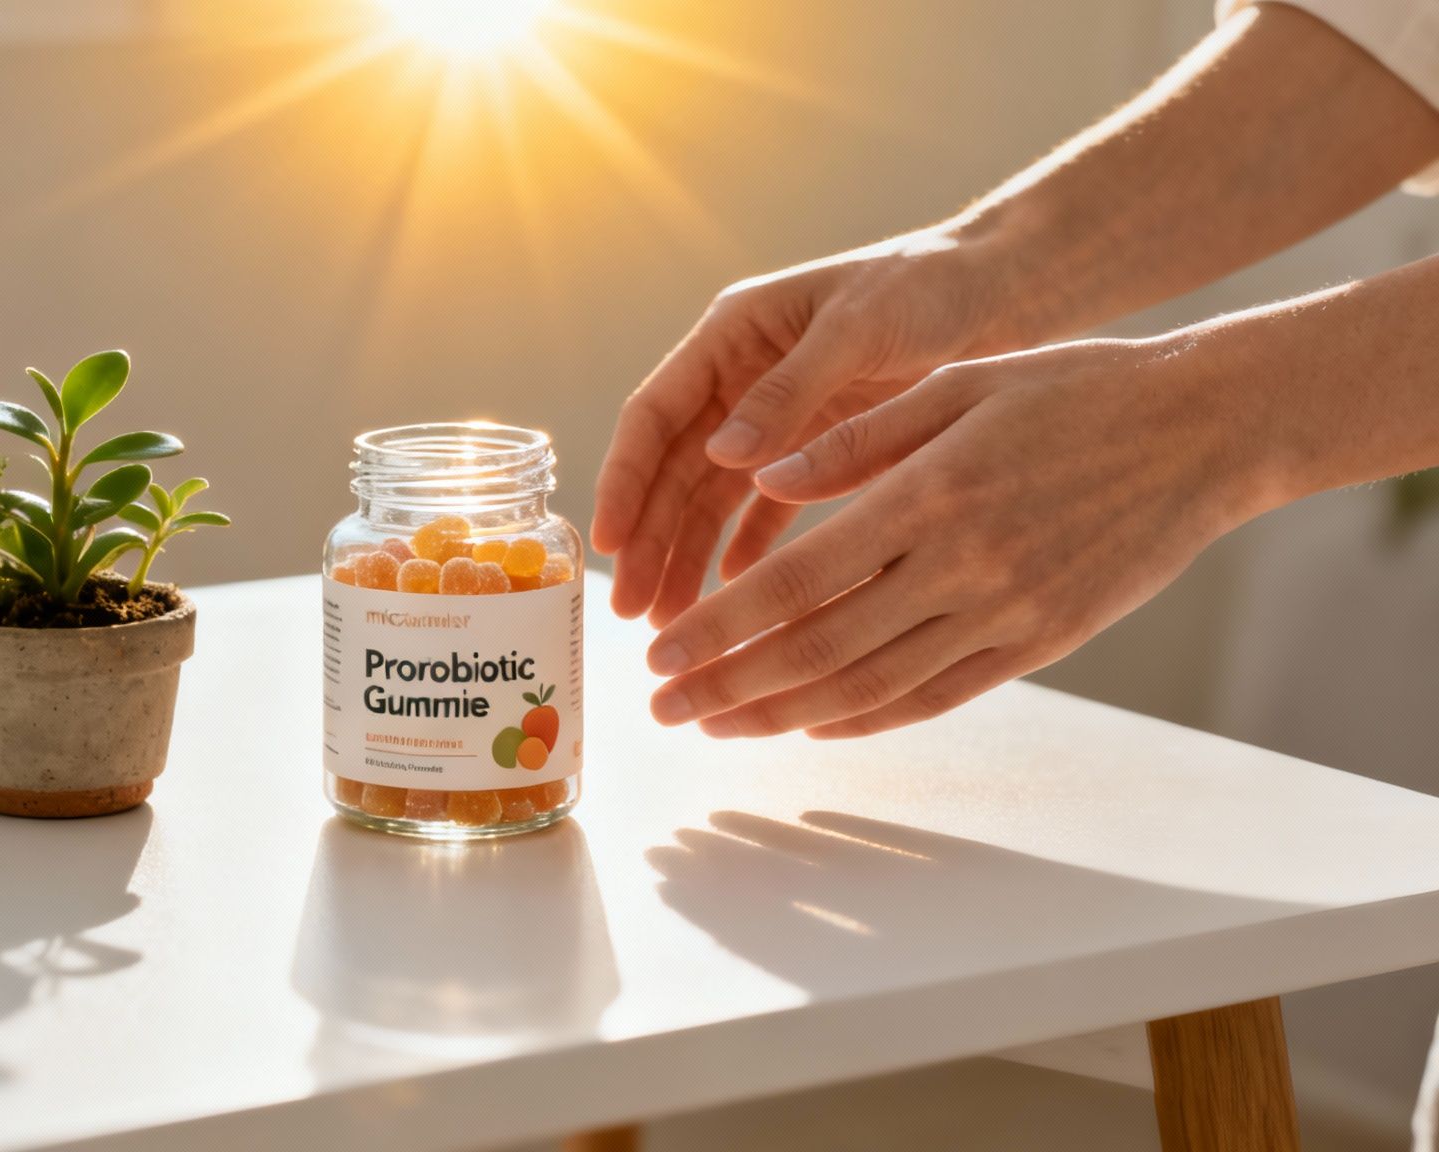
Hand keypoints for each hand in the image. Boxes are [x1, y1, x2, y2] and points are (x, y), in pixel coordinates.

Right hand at [592, 230, 1021, 625]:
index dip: (625, 480)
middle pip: (674, 471)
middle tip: (633, 611)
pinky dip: (749, 550)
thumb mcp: (858, 329)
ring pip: (712, 499)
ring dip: (689, 557)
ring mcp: (774, 419)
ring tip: (675, 622)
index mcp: (732, 336)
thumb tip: (720, 456)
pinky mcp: (817, 449)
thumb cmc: (927, 286)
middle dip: (650, 541)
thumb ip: (790, 390)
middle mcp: (739, 380)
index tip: (609, 543)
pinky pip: (767, 510)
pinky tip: (736, 593)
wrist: (1004, 289)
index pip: (654, 415)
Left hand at [642, 335, 1270, 738]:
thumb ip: (852, 440)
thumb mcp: (956, 385)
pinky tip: (811, 725)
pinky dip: (865, 718)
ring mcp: (1004, 614)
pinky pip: (937, 697)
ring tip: (715, 726)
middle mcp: (960, 567)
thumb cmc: (1072, 391)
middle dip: (727, 687)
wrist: (1205, 432)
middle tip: (660, 709)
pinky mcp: (1040, 642)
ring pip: (870, 686)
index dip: (718, 628)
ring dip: (782, 715)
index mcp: (926, 496)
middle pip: (817, 650)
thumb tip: (755, 475)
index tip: (657, 655)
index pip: (794, 582)